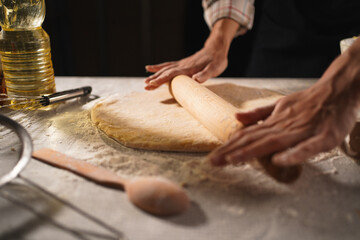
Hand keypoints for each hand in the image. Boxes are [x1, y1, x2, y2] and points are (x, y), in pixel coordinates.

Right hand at [144, 18, 239, 89]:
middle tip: (145, 86)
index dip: (161, 80)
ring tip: (146, 81)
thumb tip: (196, 80)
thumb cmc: (217, 60)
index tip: (152, 84)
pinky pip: (168, 66)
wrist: (216, 48)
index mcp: (188, 68)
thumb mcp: (215, 68)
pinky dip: (159, 68)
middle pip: (165, 72)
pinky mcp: (182, 64)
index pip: (172, 74)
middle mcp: (182, 65)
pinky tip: (152, 69)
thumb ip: (205, 74)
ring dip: (155, 75)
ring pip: (165, 69)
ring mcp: (181, 64)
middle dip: (155, 80)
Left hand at [208, 39, 359, 165]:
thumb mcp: (280, 104)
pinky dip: (293, 153)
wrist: (337, 90)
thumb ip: (259, 114)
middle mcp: (284, 126)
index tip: (214, 156)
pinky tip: (277, 160)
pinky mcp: (323, 137)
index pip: (248, 135)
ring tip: (232, 160)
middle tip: (213, 162)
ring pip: (273, 142)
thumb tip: (236, 118)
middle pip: (254, 140)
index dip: (230, 146)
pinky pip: (307, 147)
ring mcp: (302, 131)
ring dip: (252, 151)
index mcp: (274, 121)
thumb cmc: (308, 101)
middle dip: (232, 152)